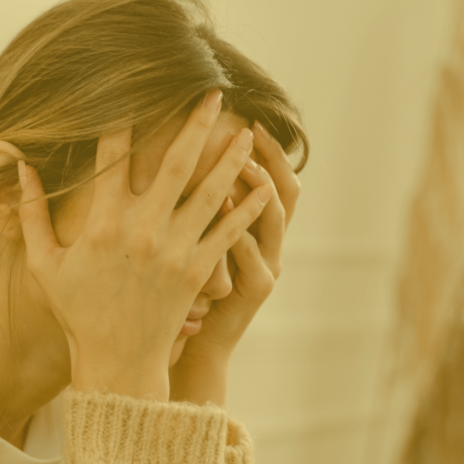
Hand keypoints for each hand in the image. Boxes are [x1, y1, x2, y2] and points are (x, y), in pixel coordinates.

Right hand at [16, 89, 275, 401]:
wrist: (117, 361)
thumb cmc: (78, 312)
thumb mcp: (44, 264)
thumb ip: (31, 214)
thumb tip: (20, 168)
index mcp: (103, 223)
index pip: (113, 157)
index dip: (123, 120)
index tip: (133, 92)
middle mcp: (143, 229)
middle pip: (176, 162)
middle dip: (196, 123)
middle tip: (213, 93)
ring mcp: (175, 249)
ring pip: (211, 192)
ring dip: (230, 158)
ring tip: (247, 131)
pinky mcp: (198, 270)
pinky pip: (229, 232)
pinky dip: (248, 208)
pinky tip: (263, 186)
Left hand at [169, 120, 300, 406]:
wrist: (191, 346)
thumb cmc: (183, 295)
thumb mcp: (195, 246)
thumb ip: (193, 207)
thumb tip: (178, 159)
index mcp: (254, 229)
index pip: (269, 177)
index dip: (266, 149)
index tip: (247, 117)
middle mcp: (268, 244)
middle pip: (285, 189)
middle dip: (271, 157)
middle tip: (250, 128)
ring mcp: (266, 266)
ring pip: (273, 219)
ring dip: (258, 188)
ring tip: (242, 162)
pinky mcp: (254, 290)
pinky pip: (252, 256)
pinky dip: (241, 231)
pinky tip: (225, 209)